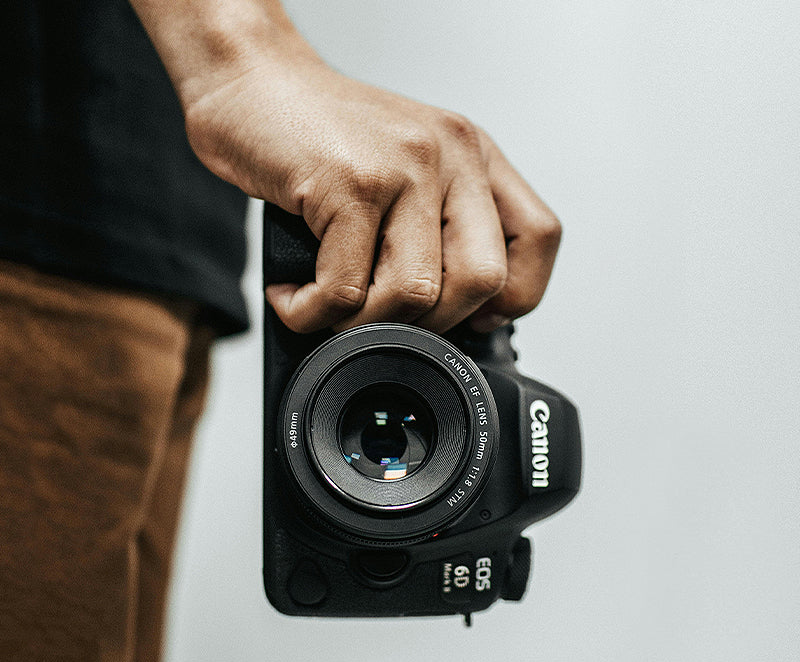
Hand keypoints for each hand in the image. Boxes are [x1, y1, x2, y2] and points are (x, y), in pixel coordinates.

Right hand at [134, 1, 560, 333]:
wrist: (250, 79)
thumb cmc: (320, 134)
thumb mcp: (404, 170)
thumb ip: (436, 227)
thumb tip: (443, 315)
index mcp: (473, 157)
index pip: (539, 238)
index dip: (514, 297)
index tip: (473, 317)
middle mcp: (450, 156)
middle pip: (483, 280)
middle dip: (430, 325)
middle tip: (383, 317)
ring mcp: (403, 168)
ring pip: (415, 294)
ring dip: (363, 325)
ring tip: (326, 306)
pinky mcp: (348, 184)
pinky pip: (346, 291)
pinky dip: (311, 313)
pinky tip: (293, 296)